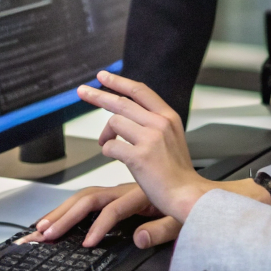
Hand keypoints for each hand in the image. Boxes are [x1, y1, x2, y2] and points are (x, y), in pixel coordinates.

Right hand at [19, 183, 180, 248]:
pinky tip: (57, 218)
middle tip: (44, 233)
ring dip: (61, 211)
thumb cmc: (185, 207)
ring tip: (41, 227)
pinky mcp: (114, 196)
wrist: (191, 193)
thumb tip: (140, 238)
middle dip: (65, 215)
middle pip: (89, 199)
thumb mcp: (179, 221)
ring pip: (84, 197)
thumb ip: (161, 230)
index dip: (99, 225)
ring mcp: (118, 193)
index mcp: (140, 194)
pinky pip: (89, 199)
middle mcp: (125, 190)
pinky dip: (70, 208)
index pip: (114, 209)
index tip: (87, 243)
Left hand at [78, 71, 210, 221]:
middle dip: (98, 96)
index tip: (103, 77)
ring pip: (114, 123)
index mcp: (168, 116)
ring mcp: (150, 138)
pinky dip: (108, 151)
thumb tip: (126, 117)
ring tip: (106, 144)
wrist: (187, 194)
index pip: (139, 91)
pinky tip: (115, 157)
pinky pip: (111, 146)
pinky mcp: (140, 156)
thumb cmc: (177, 171)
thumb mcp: (172, 137)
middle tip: (82, 91)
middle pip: (121, 102)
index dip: (118, 82)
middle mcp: (160, 123)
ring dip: (106, 134)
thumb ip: (153, 124)